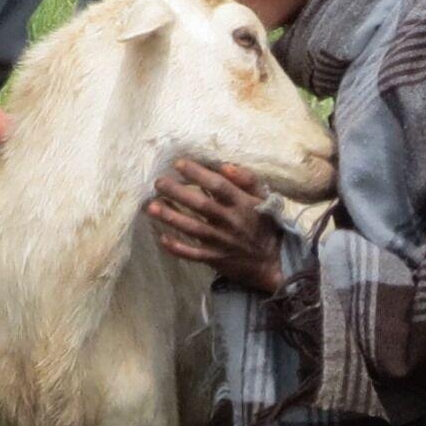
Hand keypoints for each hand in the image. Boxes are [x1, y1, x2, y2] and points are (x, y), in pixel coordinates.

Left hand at [148, 155, 287, 292]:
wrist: (273, 261)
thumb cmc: (265, 224)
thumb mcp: (263, 198)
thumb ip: (247, 179)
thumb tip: (224, 165)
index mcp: (242, 204)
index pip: (219, 186)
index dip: (198, 174)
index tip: (179, 164)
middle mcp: (230, 222)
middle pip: (201, 205)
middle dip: (178, 192)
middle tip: (158, 182)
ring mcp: (221, 242)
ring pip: (192, 229)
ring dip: (171, 217)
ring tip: (151, 206)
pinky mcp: (215, 259)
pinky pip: (193, 254)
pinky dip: (177, 248)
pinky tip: (162, 237)